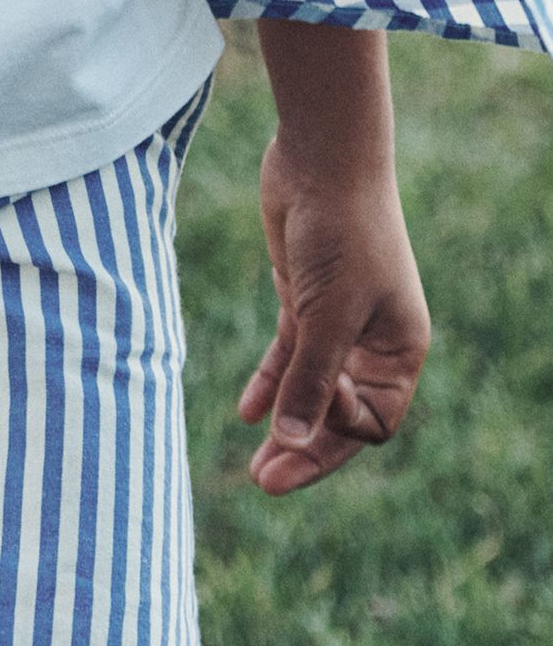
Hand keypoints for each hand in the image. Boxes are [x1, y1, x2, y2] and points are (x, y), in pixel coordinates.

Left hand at [237, 133, 430, 494]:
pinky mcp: (303, 302)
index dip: (335, 430)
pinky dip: (269, 385)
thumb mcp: (325, 314)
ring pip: (311, 391)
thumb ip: (309, 380)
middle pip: (341, 416)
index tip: (299, 411)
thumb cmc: (340, 234)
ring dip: (284, 426)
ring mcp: (337, 323)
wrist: (322, 162)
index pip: (372, 422)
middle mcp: (373, 343)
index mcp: (400, 350)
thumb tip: (292, 442)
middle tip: (264, 483)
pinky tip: (244, 414)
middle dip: (306, 450)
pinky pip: (289, 358)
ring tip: (255, 468)